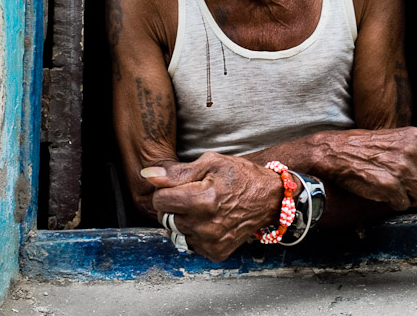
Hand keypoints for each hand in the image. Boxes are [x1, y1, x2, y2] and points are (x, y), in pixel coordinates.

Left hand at [141, 152, 283, 261]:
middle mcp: (205, 225)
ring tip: (200, 209)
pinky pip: (190, 244)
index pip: (160, 200)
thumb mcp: (211, 163)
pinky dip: (194, 233)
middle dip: (172, 206)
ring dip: (182, 220)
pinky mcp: (216, 253)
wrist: (269, 198)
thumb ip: (176, 172)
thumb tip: (148, 175)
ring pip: (175, 232)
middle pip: (165, 218)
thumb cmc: (240, 176)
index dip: (166, 190)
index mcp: (203, 200)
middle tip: (192, 196)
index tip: (181, 186)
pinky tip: (208, 221)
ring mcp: (211, 242)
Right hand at [322, 126, 416, 209]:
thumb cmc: (365, 147)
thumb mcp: (397, 139)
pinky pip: (405, 204)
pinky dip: (397, 203)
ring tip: (400, 191)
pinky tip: (386, 193)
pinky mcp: (390, 186)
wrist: (337, 153)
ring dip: (415, 199)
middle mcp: (413, 151)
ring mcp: (402, 169)